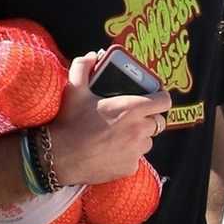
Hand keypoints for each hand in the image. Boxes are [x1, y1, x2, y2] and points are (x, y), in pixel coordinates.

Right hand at [47, 52, 171, 184]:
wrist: (59, 157)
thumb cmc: (69, 122)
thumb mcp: (74, 89)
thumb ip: (83, 67)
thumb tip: (92, 56)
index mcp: (131, 108)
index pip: (164, 101)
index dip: (161, 97)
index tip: (156, 96)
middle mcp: (138, 130)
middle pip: (158, 123)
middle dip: (148, 118)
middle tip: (133, 117)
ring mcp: (135, 151)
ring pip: (147, 141)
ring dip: (139, 137)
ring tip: (120, 135)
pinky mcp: (130, 167)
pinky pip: (135, 158)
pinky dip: (128, 154)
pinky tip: (111, 151)